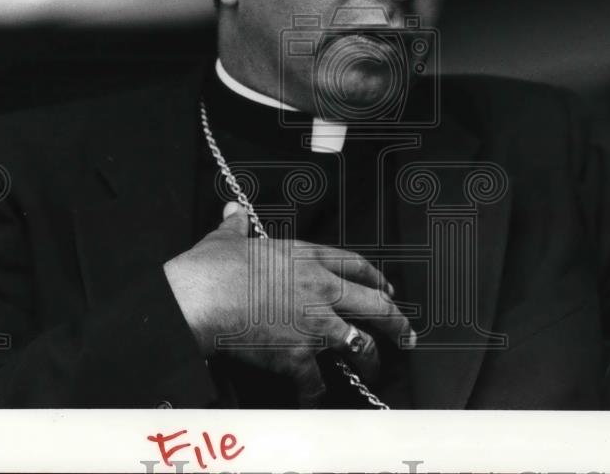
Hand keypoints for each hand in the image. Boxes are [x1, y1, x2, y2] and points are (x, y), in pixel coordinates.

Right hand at [163, 202, 413, 406]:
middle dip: (395, 321)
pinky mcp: (297, 354)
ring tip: (374, 370)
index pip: (355, 265)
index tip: (387, 288)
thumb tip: (233, 213)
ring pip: (359, 343)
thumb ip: (238, 226)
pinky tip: (315, 395)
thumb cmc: (214, 268)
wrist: (202, 298)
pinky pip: (316, 380)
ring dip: (370, 359)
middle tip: (406, 333)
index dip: (376, 278)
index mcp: (307, 258)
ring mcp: (313, 323)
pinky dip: (316, 391)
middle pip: (374, 304)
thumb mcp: (229, 239)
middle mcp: (319, 289)